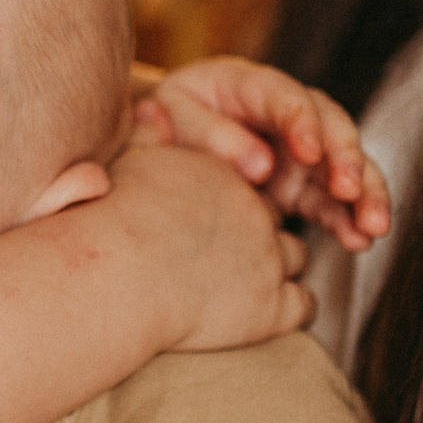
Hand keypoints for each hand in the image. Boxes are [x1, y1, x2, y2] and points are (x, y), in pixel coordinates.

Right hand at [103, 126, 313, 350]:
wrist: (123, 275)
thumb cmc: (117, 221)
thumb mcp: (132, 162)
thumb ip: (147, 133)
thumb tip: (151, 108)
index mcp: (226, 175)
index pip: (245, 182)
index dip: (230, 202)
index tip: (211, 219)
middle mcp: (256, 212)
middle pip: (273, 218)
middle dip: (257, 233)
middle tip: (229, 254)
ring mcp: (268, 260)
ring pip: (295, 256)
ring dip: (277, 268)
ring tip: (248, 283)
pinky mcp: (272, 308)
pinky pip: (305, 306)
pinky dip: (293, 309)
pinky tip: (268, 313)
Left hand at [141, 58, 390, 253]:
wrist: (159, 137)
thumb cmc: (164, 118)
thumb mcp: (172, 114)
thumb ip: (212, 135)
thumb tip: (262, 167)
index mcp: (250, 85)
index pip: (288, 99)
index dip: (303, 125)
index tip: (310, 154)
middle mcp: (287, 114)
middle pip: (333, 127)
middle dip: (347, 160)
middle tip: (351, 191)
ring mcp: (299, 150)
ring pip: (344, 166)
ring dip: (364, 196)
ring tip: (372, 228)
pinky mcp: (301, 183)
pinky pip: (332, 200)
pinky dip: (347, 219)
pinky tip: (359, 241)